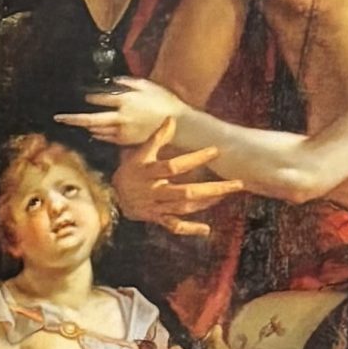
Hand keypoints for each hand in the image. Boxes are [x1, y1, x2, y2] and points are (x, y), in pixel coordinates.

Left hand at [60, 76, 186, 148]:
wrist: (180, 125)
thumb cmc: (166, 103)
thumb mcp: (149, 86)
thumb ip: (129, 83)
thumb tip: (114, 80)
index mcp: (125, 101)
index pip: (98, 99)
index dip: (90, 97)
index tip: (85, 96)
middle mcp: (121, 117)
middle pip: (90, 119)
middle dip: (72, 118)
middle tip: (59, 118)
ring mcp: (123, 131)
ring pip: (97, 129)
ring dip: (87, 125)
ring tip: (77, 122)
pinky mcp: (127, 141)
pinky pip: (107, 138)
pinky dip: (99, 133)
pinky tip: (96, 130)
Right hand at [65, 108, 241, 237]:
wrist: (109, 198)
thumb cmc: (130, 172)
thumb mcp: (140, 154)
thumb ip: (157, 138)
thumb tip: (171, 119)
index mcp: (149, 173)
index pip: (174, 166)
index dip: (194, 158)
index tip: (215, 150)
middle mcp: (154, 191)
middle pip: (185, 191)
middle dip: (213, 188)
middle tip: (238, 184)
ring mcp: (156, 207)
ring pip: (184, 207)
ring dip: (206, 202)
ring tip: (227, 194)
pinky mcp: (157, 218)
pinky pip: (174, 226)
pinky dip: (189, 229)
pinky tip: (206, 230)